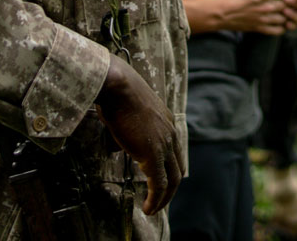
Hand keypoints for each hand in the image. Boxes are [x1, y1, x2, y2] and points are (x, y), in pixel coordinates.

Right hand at [96, 56, 183, 214]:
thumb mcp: (131, 112)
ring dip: (163, 199)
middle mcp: (170, 134)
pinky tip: (148, 208)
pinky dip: (155, 199)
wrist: (118, 86)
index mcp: (167, 123)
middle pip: (177, 169)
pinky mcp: (152, 153)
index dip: (169, 171)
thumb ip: (131, 129)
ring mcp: (164, 144)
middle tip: (159, 202)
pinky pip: (159, 183)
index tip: (160, 184)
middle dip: (169, 189)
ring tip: (153, 209)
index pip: (175, 154)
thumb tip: (119, 146)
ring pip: (172, 180)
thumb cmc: (118, 94)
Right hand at [211, 0, 290, 35]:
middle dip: (292, 4)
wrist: (217, 12)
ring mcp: (263, 18)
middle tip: (293, 3)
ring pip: (285, 18)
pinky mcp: (259, 28)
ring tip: (287, 14)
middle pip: (289, 5)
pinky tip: (280, 24)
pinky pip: (277, 30)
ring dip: (287, 16)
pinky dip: (281, 28)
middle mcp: (266, 5)